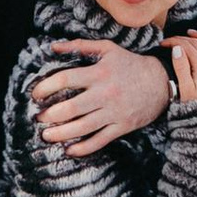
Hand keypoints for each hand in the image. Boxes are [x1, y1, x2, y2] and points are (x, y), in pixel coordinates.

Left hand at [33, 41, 171, 156]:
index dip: (46, 88)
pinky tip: (70, 150)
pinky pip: (100, 140)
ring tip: (46, 136)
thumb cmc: (130, 64)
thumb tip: (53, 47)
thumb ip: (80, 46)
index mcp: (99, 73)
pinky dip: (84, 148)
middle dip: (50, 115)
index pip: (65, 79)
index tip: (35, 95)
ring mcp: (113, 112)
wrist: (161, 82)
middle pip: (71, 107)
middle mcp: (105, 93)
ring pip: (83, 127)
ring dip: (61, 134)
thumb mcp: (107, 49)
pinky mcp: (122, 127)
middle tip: (39, 118)